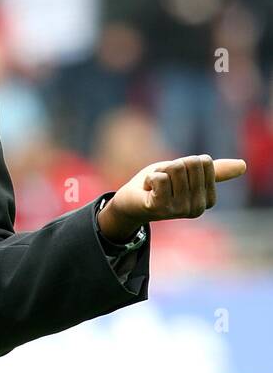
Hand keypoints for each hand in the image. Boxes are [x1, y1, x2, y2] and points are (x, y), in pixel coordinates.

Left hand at [98, 155, 246, 241]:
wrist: (129, 203)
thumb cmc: (158, 186)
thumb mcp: (186, 174)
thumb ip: (212, 171)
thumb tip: (244, 165)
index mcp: (208, 200)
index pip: (204, 162)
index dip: (183, 164)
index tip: (174, 179)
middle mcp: (197, 208)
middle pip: (190, 163)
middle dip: (171, 167)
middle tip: (162, 182)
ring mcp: (180, 210)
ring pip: (175, 169)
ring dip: (159, 172)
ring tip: (155, 186)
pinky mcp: (161, 208)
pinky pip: (161, 177)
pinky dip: (151, 177)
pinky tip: (148, 190)